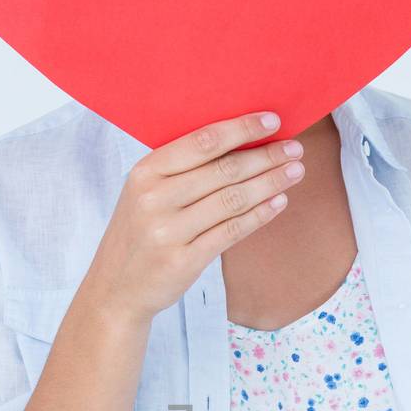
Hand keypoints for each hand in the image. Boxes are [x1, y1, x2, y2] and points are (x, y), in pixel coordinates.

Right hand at [86, 110, 305, 320]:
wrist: (115, 288)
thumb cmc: (140, 233)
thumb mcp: (146, 193)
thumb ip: (182, 170)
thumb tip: (240, 142)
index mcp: (146, 171)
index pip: (202, 142)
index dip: (241, 129)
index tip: (273, 121)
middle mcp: (155, 198)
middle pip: (223, 170)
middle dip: (265, 157)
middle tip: (294, 149)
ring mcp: (168, 231)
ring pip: (232, 200)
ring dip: (270, 183)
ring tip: (295, 172)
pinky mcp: (184, 260)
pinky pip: (231, 231)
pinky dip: (260, 215)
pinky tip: (279, 202)